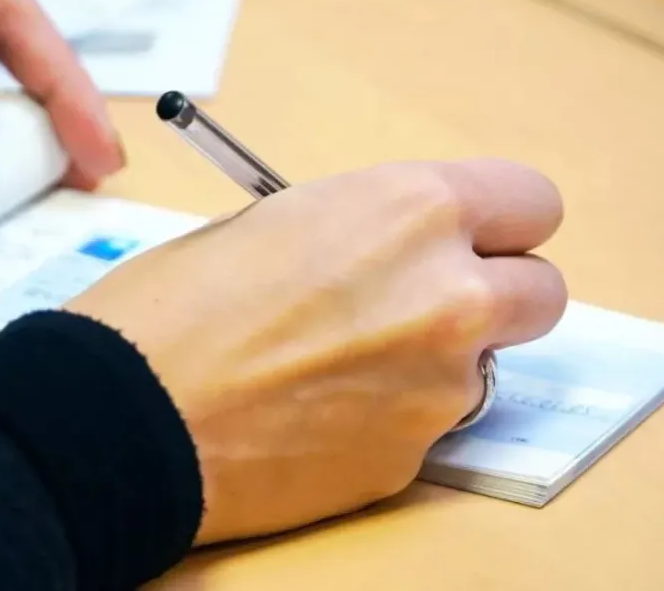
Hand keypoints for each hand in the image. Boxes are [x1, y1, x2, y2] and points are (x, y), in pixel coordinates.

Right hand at [66, 159, 566, 544]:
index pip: (529, 202)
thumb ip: (361, 232)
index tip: (472, 239)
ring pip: (482, 367)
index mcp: (408, 211)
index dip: (498, 221)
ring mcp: (437, 389)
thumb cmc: (170, 307)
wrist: (121, 416)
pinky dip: (388, 418)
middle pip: (542, 292)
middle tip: (426, 304)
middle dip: (495, 295)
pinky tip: (313, 413)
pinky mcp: (408, 461)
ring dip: (433, 362)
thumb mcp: (272, 223)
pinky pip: (426, 427)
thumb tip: (391, 254)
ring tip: (335, 367)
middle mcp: (447, 296)